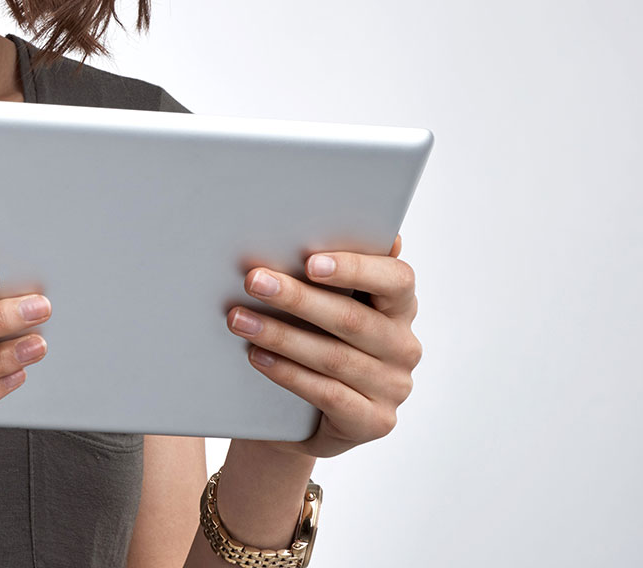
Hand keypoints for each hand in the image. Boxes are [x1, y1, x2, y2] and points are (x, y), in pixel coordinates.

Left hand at [226, 234, 421, 457]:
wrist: (302, 417)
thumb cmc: (312, 342)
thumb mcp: (323, 306)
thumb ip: (325, 273)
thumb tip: (308, 222)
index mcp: (400, 307)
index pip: (396, 280)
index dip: (356, 268)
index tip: (310, 261)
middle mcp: (404, 346)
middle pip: (352, 318)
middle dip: (297, 297)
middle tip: (253, 280)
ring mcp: (393, 387)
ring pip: (334, 357)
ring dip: (281, 335)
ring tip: (239, 319)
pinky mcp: (373, 421)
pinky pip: (328, 393)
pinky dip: (288, 373)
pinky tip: (257, 357)